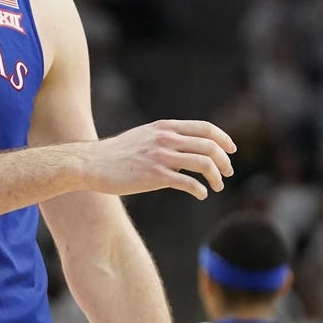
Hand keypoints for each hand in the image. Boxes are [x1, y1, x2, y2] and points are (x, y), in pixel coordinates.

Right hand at [85, 120, 235, 199]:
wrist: (92, 163)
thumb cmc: (117, 154)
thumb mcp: (145, 136)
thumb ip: (165, 138)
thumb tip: (185, 148)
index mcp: (165, 127)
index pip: (205, 128)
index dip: (223, 138)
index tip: (231, 150)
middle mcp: (166, 139)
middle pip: (209, 146)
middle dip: (224, 161)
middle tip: (227, 173)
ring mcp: (161, 157)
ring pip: (203, 163)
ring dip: (216, 177)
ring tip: (217, 187)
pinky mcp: (155, 176)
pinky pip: (188, 183)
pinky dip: (200, 190)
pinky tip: (201, 194)